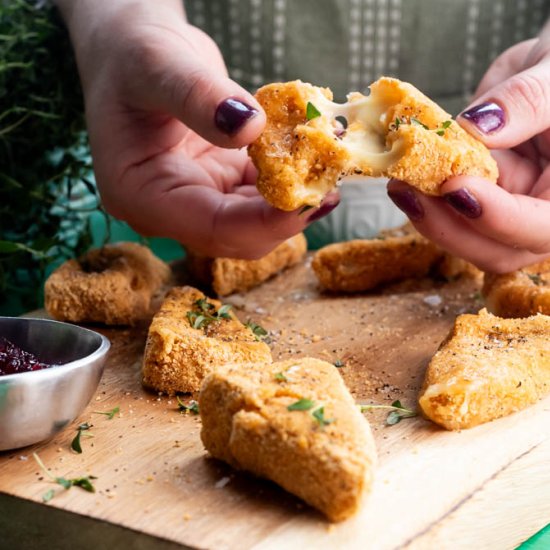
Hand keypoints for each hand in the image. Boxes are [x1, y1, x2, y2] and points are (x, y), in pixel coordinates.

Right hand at [57, 0, 327, 258]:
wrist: (135, 53)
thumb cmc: (132, 56)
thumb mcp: (157, 65)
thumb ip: (198, 96)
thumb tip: (251, 127)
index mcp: (141, 195)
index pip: (211, 228)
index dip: (265, 222)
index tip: (311, 198)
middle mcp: (170, 210)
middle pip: (239, 235)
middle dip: (288, 213)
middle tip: (330, 179)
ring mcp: (197, 200)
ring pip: (256, 222)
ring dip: (295, 197)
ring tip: (328, 160)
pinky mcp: (221, 186)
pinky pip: (261, 196)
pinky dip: (290, 177)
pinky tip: (312, 151)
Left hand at [388, 23, 549, 272]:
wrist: (545, 74)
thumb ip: (527, 101)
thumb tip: (477, 128)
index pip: (542, 227)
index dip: (497, 217)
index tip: (455, 188)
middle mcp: (541, 214)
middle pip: (498, 251)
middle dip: (448, 227)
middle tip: (407, 191)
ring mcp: (508, 212)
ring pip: (467, 240)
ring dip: (428, 218)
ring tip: (398, 183)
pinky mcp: (480, 202)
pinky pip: (449, 217)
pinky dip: (424, 203)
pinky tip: (401, 180)